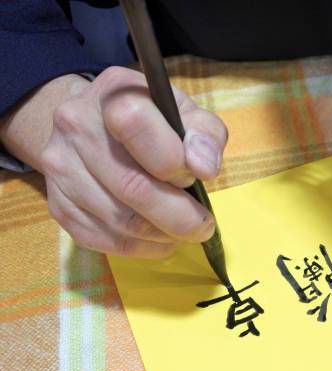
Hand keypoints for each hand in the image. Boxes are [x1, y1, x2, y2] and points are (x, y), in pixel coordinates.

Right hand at [39, 66, 227, 257]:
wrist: (92, 127)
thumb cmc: (151, 120)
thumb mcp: (186, 112)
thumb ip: (205, 134)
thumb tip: (204, 168)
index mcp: (114, 93)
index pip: (135, 123)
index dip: (172, 159)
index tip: (195, 174)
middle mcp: (76, 125)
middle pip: (131, 185)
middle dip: (179, 216)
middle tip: (202, 225)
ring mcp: (60, 167)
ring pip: (119, 220)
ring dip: (162, 235)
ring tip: (183, 231)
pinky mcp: (58, 205)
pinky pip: (103, 240)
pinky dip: (141, 248)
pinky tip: (159, 240)